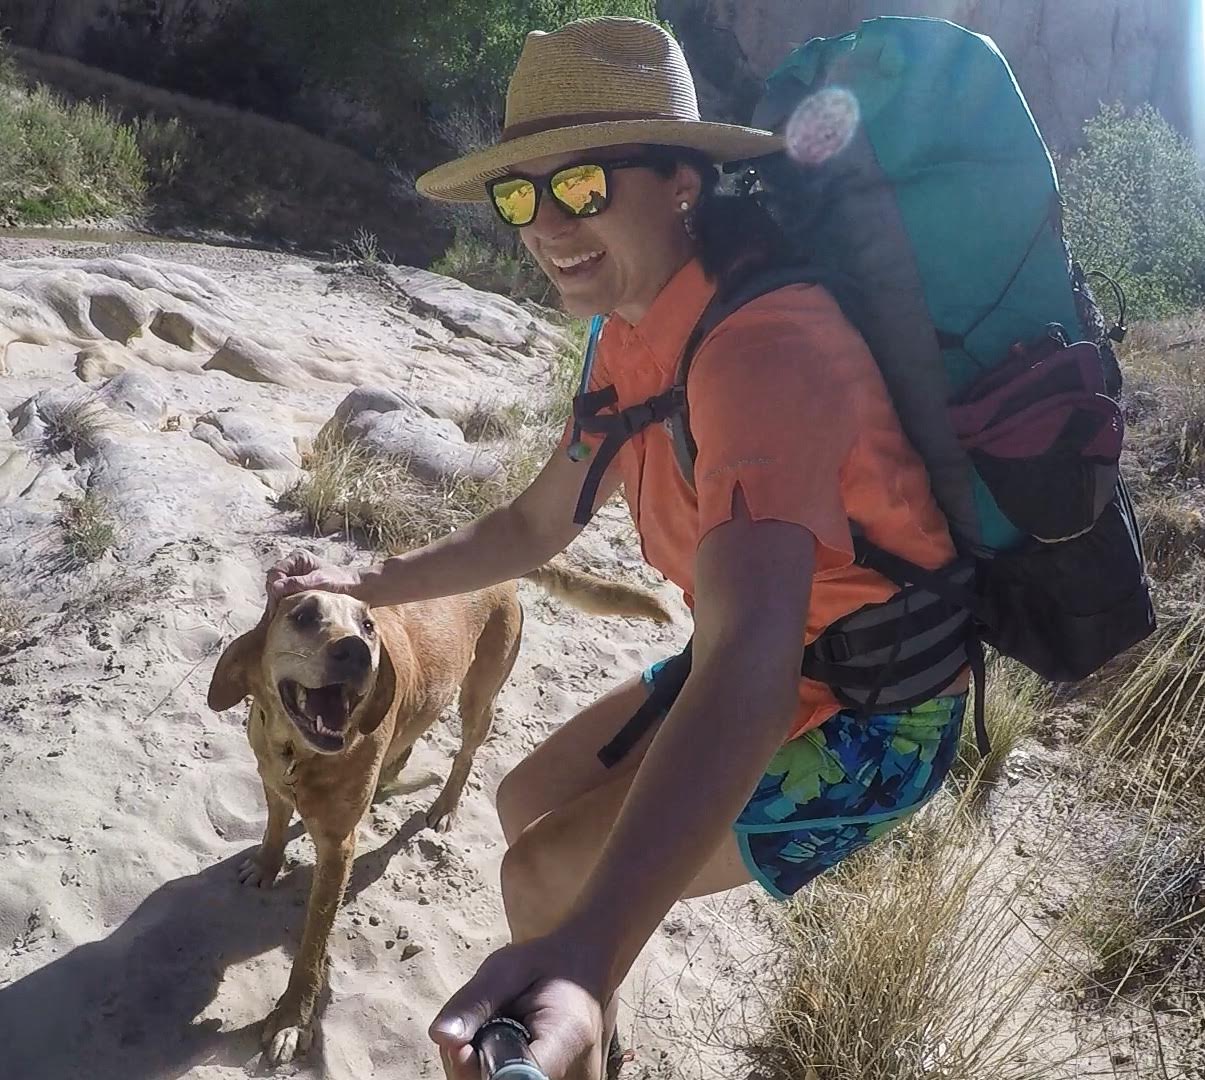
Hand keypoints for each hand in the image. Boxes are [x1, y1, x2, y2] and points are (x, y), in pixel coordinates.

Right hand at [266, 550, 363, 608]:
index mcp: (298, 558)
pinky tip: (282, 617)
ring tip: (278, 618)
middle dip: (274, 598)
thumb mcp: (319, 582)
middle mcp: (293, 566)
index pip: (275, 573)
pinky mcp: (296, 589)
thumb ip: (297, 584)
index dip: (274, 589)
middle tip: (276, 615)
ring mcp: (293, 577)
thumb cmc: (341, 582)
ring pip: (276, 592)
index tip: (278, 604)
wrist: (356, 589)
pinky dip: (282, 607)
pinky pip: (283, 598)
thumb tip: (275, 588)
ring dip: (276, 604)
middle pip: (273, 582)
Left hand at [430, 936, 606, 1079]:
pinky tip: (500, 1049)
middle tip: (477, 1027)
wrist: (585, 969)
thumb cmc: (547, 963)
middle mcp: (577, 1074)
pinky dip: (493, 1073)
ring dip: (482, 1070)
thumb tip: (441, 1036)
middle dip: (472, 1068)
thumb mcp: (508, 968)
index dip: (474, 1069)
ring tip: (494, 1033)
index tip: (462, 1043)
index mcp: (566, 1038)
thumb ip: (475, 1001)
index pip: (512, 1076)